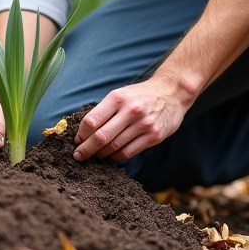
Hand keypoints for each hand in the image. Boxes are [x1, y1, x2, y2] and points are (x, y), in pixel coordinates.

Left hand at [72, 77, 189, 161]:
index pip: (92, 120)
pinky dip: (116, 157)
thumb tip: (84, 131)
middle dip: (86, 149)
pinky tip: (111, 156)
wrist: (172, 92)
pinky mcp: (153, 136)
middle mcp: (130, 111)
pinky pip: (128, 152)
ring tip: (94, 156)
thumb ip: (104, 110)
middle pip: (101, 136)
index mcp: (118, 98)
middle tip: (78, 156)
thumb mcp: (121, 94)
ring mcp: (143, 124)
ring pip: (114, 147)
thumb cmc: (141, 95)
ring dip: (100, 154)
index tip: (76, 141)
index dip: (81, 134)